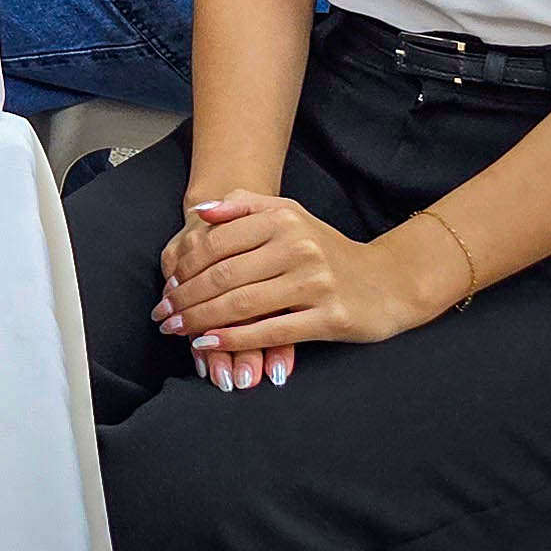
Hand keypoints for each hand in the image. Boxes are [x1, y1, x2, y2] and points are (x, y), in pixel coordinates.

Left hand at [156, 191, 458, 356]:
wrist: (388, 282)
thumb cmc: (328, 250)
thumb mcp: (290, 215)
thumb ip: (244, 206)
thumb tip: (200, 212)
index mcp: (284, 220)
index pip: (217, 242)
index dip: (185, 265)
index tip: (166, 283)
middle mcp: (298, 247)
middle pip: (224, 276)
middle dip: (185, 297)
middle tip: (161, 313)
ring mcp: (315, 283)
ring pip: (242, 305)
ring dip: (200, 320)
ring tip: (176, 330)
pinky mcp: (329, 317)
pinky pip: (270, 331)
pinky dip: (234, 340)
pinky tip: (208, 344)